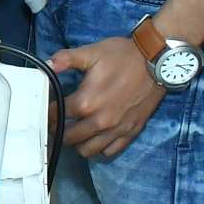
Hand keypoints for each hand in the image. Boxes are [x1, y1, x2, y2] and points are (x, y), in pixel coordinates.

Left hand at [54, 36, 164, 159]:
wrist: (156, 61)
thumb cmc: (122, 56)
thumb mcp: (91, 53)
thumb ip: (66, 59)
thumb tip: (47, 65)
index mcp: (86, 102)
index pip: (56, 116)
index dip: (47, 113)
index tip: (46, 110)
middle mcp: (100, 122)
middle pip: (68, 138)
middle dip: (58, 131)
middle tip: (57, 122)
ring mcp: (117, 130)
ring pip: (88, 150)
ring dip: (78, 143)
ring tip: (75, 131)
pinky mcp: (132, 132)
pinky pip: (111, 151)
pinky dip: (100, 148)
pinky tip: (96, 137)